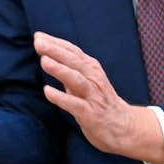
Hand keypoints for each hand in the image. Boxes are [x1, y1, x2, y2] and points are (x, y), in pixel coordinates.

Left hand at [35, 31, 163, 163]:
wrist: (124, 127)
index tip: (38, 35)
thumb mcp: (87, 80)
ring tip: (44, 61)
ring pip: (76, 79)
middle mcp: (93, 78)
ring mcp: (93, 96)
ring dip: (60, 69)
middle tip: (38, 42)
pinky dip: (62, 97)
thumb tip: (47, 54)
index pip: (73, 51)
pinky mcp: (91, 114)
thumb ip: (70, 69)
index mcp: (91, 68)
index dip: (56, 42)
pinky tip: (48, 91)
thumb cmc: (100, 101)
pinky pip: (75, 104)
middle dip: (55, 50)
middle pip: (73, 61)